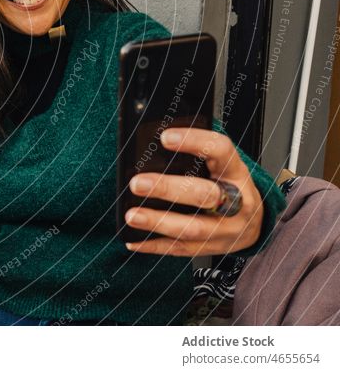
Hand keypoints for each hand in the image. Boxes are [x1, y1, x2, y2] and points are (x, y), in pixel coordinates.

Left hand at [124, 127, 263, 256]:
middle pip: (205, 195)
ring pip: (192, 227)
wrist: (255, 223)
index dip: (194, 141)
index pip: (220, 150)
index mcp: (236, 172)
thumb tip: (152, 147)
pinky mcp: (212, 248)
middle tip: (137, 183)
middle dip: (168, 189)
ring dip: (158, 222)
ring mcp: (226, 229)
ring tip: (131, 215)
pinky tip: (133, 240)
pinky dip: (154, 245)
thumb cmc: (228, 186)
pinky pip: (181, 249)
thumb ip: (195, 157)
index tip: (164, 138)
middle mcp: (237, 202)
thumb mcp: (221, 166)